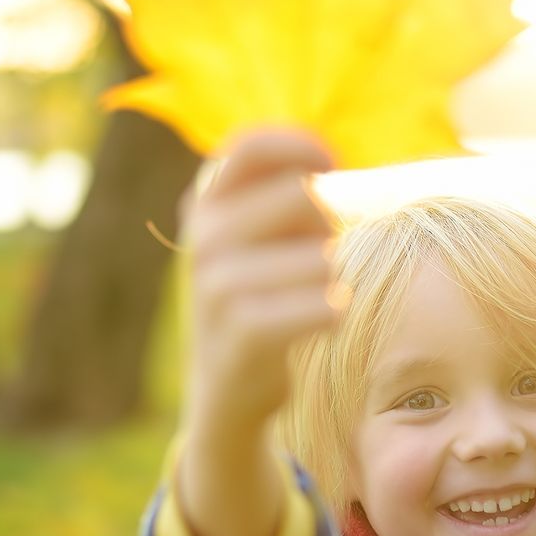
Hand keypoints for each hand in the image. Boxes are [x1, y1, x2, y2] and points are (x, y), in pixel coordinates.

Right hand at [181, 128, 339, 442]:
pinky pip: (322, 306)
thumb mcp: (253, 234)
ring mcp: (217, 287)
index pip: (250, 146)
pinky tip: (316, 324)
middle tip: (313, 257)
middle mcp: (203, 239)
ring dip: (330, 278)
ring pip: (321, 258)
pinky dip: (332, 314)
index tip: (330, 165)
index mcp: (203, 205)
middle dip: (325, 226)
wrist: (226, 390)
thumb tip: (325, 155)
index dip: (301, 146)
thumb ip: (279, 190)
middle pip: (302, 196)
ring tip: (305, 298)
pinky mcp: (243, 333)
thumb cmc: (259, 295)